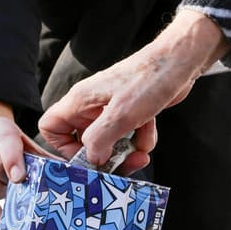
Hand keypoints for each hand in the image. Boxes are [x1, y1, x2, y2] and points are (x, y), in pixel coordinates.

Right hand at [0, 101, 53, 226]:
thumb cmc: (9, 141)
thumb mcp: (24, 142)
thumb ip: (42, 156)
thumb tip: (69, 176)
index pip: (5, 141)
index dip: (12, 160)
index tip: (19, 177)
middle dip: (10, 180)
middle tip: (22, 185)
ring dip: (3, 194)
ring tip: (13, 191)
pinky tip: (3, 225)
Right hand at [39, 10, 227, 171]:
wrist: (179, 63)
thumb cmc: (148, 81)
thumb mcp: (120, 115)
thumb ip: (100, 139)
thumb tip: (91, 159)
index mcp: (79, 102)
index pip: (51, 127)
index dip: (62, 147)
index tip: (84, 160)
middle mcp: (91, 105)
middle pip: (86, 142)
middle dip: (105, 156)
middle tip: (122, 166)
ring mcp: (111, 108)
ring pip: (112, 141)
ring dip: (128, 149)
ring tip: (142, 148)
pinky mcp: (131, 110)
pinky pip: (130, 134)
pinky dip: (141, 137)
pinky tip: (150, 130)